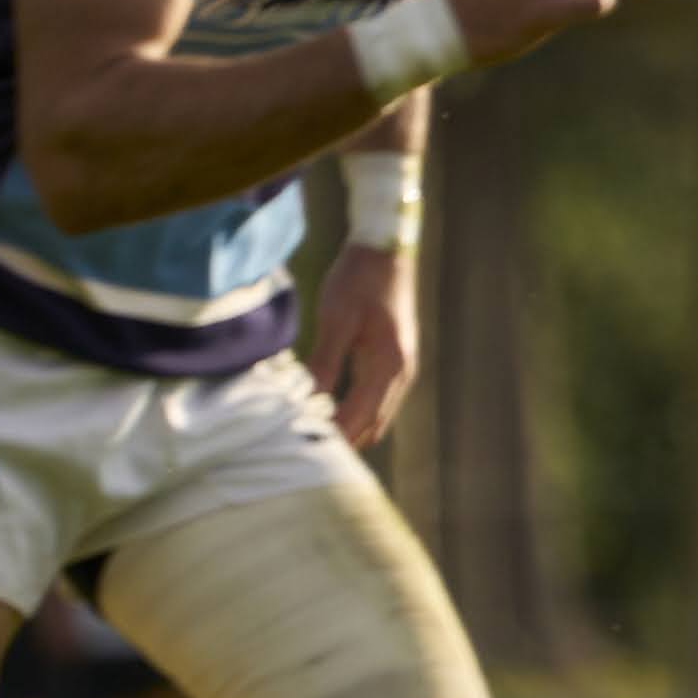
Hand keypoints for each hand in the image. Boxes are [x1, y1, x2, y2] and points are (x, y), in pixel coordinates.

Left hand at [307, 241, 419, 449]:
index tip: (297, 446)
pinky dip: (354, 412)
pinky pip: (375, 401)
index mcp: (390, 366)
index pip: (359, 417)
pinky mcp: (392, 361)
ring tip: (310, 433)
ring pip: (375, 417)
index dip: (331, 436)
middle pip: (371, 426)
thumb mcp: (337, 319)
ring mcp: (400, 369)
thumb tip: (309, 401)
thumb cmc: (359, 280)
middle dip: (341, 440)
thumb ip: (325, 363)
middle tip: (300, 447)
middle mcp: (401, 374)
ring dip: (348, 428)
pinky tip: (329, 410)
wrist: (385, 250)